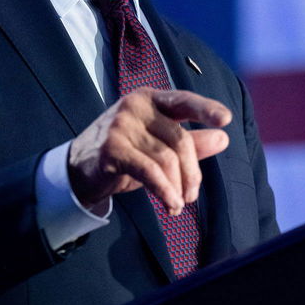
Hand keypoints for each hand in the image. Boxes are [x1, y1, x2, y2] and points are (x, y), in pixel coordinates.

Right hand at [67, 88, 230, 215]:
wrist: (79, 169)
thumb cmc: (126, 153)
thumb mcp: (159, 145)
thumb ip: (192, 141)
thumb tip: (223, 138)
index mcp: (151, 99)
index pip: (184, 100)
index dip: (206, 109)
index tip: (225, 120)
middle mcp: (135, 106)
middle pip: (180, 139)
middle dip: (191, 172)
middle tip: (191, 195)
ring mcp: (121, 125)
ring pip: (166, 159)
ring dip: (177, 187)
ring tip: (177, 205)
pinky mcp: (111, 148)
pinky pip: (149, 171)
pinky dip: (164, 190)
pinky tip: (170, 204)